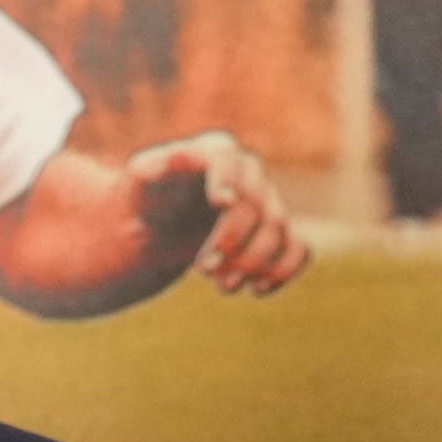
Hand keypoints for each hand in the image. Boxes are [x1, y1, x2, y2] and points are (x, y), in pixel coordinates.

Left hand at [122, 132, 310, 294]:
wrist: (160, 226)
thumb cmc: (149, 197)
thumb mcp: (141, 178)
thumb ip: (154, 166)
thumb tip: (179, 155)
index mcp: (216, 151)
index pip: (226, 160)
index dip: (226, 180)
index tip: (220, 203)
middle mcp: (249, 173)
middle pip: (256, 204)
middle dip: (232, 241)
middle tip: (204, 270)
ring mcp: (268, 202)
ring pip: (279, 230)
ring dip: (254, 263)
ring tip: (223, 287)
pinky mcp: (278, 233)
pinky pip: (299, 250)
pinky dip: (283, 271)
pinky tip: (256, 289)